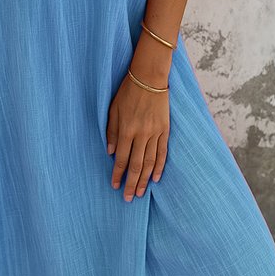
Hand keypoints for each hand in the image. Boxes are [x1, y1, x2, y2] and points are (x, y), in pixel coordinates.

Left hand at [106, 70, 169, 200]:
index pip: (121, 159)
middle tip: (128, 198)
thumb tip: (109, 152)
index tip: (115, 186)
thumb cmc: (127, 92)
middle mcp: (141, 134)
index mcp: (126, 130)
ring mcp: (155, 133)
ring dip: (144, 179)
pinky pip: (162, 152)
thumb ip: (111, 132)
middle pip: (136, 165)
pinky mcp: (165, 130)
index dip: (117, 174)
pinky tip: (155, 178)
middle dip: (131, 183)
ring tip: (140, 193)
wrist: (149, 77)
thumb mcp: (113, 109)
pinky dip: (159, 166)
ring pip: (150, 162)